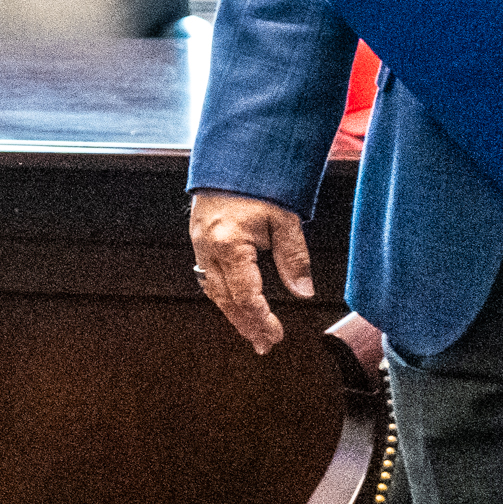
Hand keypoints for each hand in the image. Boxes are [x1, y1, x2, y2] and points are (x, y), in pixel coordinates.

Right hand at [188, 190, 312, 356]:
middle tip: (264, 344)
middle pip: (226, 300)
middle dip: (246, 325)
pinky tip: (234, 304)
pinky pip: (208, 277)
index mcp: (229, 244)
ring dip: (233, 315)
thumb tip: (303, 291)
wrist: (231, 159)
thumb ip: (294, 258)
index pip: (246, 295)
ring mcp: (199, 245)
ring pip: (214, 291)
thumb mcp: (284, 220)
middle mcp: (208, 248)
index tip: (275, 335)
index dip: (261, 320)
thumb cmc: (257, 185)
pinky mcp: (199, 241)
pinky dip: (223, 296)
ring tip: (251, 332)